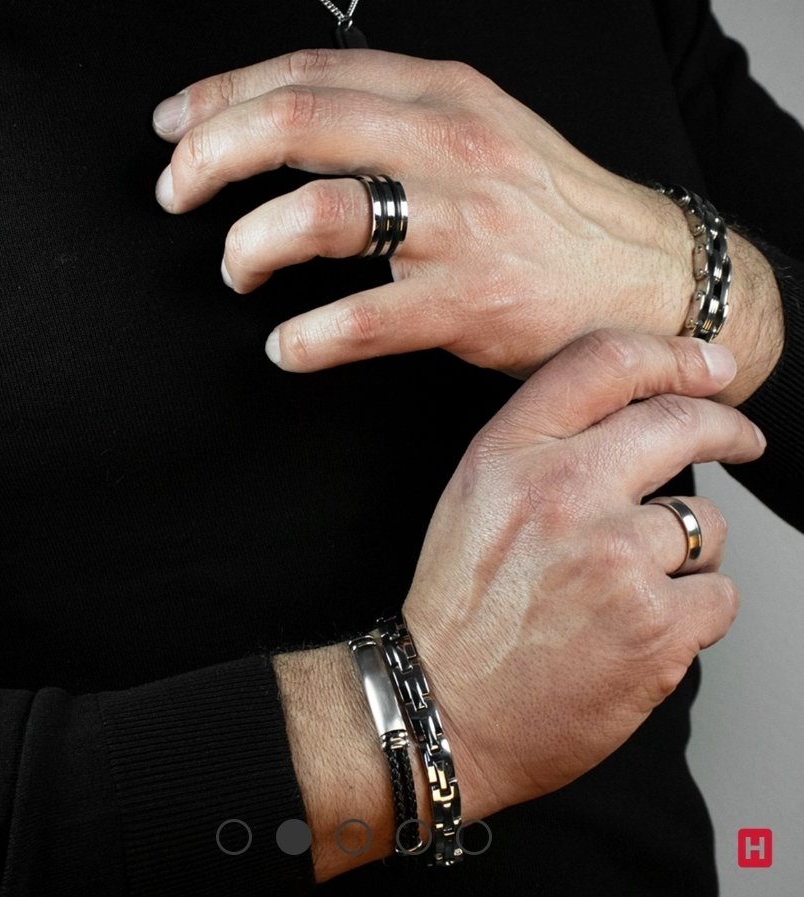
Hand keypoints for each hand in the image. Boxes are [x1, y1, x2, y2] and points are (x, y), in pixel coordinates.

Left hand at [152, 50, 693, 376]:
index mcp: (442, 94)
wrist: (643, 275)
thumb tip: (299, 126)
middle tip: (175, 192)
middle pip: (296, 126)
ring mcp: (460, 224)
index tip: (174, 125)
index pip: (307, 74)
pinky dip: (308, 336)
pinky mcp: (472, 301)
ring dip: (250, 246)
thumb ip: (397, 119)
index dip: (223, 96)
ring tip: (235, 272)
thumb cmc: (551, 211)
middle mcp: (447, 145)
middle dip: (211, 158)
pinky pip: (365, 318)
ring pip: (319, 214)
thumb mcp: (481, 132)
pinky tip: (287, 347)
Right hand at [396, 330, 764, 820]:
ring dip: (686, 553)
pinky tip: (640, 629)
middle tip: (740, 440)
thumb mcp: (476, 497)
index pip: (606, 360)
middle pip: (682, 424)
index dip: (673, 355)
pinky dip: (693, 613)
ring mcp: (613, 556)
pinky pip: (719, 595)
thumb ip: (545, 444)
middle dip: (726, 430)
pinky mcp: (655, 625)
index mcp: (510, 454)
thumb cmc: (459, 607)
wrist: (442, 706)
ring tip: (631, 587)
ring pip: (706, 525)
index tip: (706, 368)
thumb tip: (636, 413)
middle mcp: (562, 491)